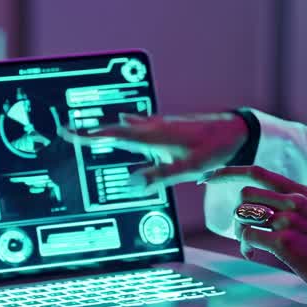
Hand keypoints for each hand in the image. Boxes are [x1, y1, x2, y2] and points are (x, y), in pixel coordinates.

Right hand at [58, 111, 247, 190]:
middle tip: (70, 132)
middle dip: (93, 131)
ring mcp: (162, 125)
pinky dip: (128, 127)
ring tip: (92, 131)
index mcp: (154, 136)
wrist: (237, 131)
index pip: (115, 134)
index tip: (69, 132)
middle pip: (116, 128)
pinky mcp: (170, 126)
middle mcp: (155, 127)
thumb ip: (160, 176)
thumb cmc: (216, 149)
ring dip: (110, 129)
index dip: (90, 134)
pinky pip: (141, 125)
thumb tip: (131, 183)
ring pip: (129, 125)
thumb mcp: (189, 168)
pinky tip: (129, 123)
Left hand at [201, 165, 306, 300]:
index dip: (229, 173)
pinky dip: (244, 246)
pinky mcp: (284, 242)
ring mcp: (289, 220)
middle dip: (237, 213)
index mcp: (300, 191)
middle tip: (243, 230)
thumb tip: (253, 201)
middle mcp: (294, 201)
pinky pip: (247, 236)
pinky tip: (252, 254)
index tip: (208, 178)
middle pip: (245, 194)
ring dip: (238, 231)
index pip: (257, 171)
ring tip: (249, 244)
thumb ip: (287, 202)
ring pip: (242, 214)